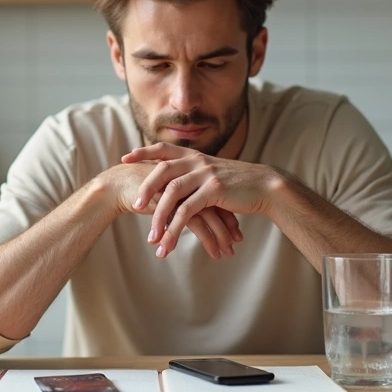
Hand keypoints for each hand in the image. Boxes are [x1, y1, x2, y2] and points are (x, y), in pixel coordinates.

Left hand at [121, 143, 278, 257]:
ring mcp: (205, 174)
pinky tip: (169, 242)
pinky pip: (187, 211)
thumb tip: (177, 188)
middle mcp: (198, 161)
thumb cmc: (239, 184)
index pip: (164, 148)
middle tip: (133, 206)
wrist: (266, 186)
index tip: (125, 157)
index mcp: (195, 156)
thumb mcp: (214, 174)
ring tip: (152, 238)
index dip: (143, 151)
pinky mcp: (214, 190)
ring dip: (159, 217)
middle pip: (162, 170)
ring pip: (172, 194)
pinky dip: (175, 228)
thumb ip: (195, 176)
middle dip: (145, 188)